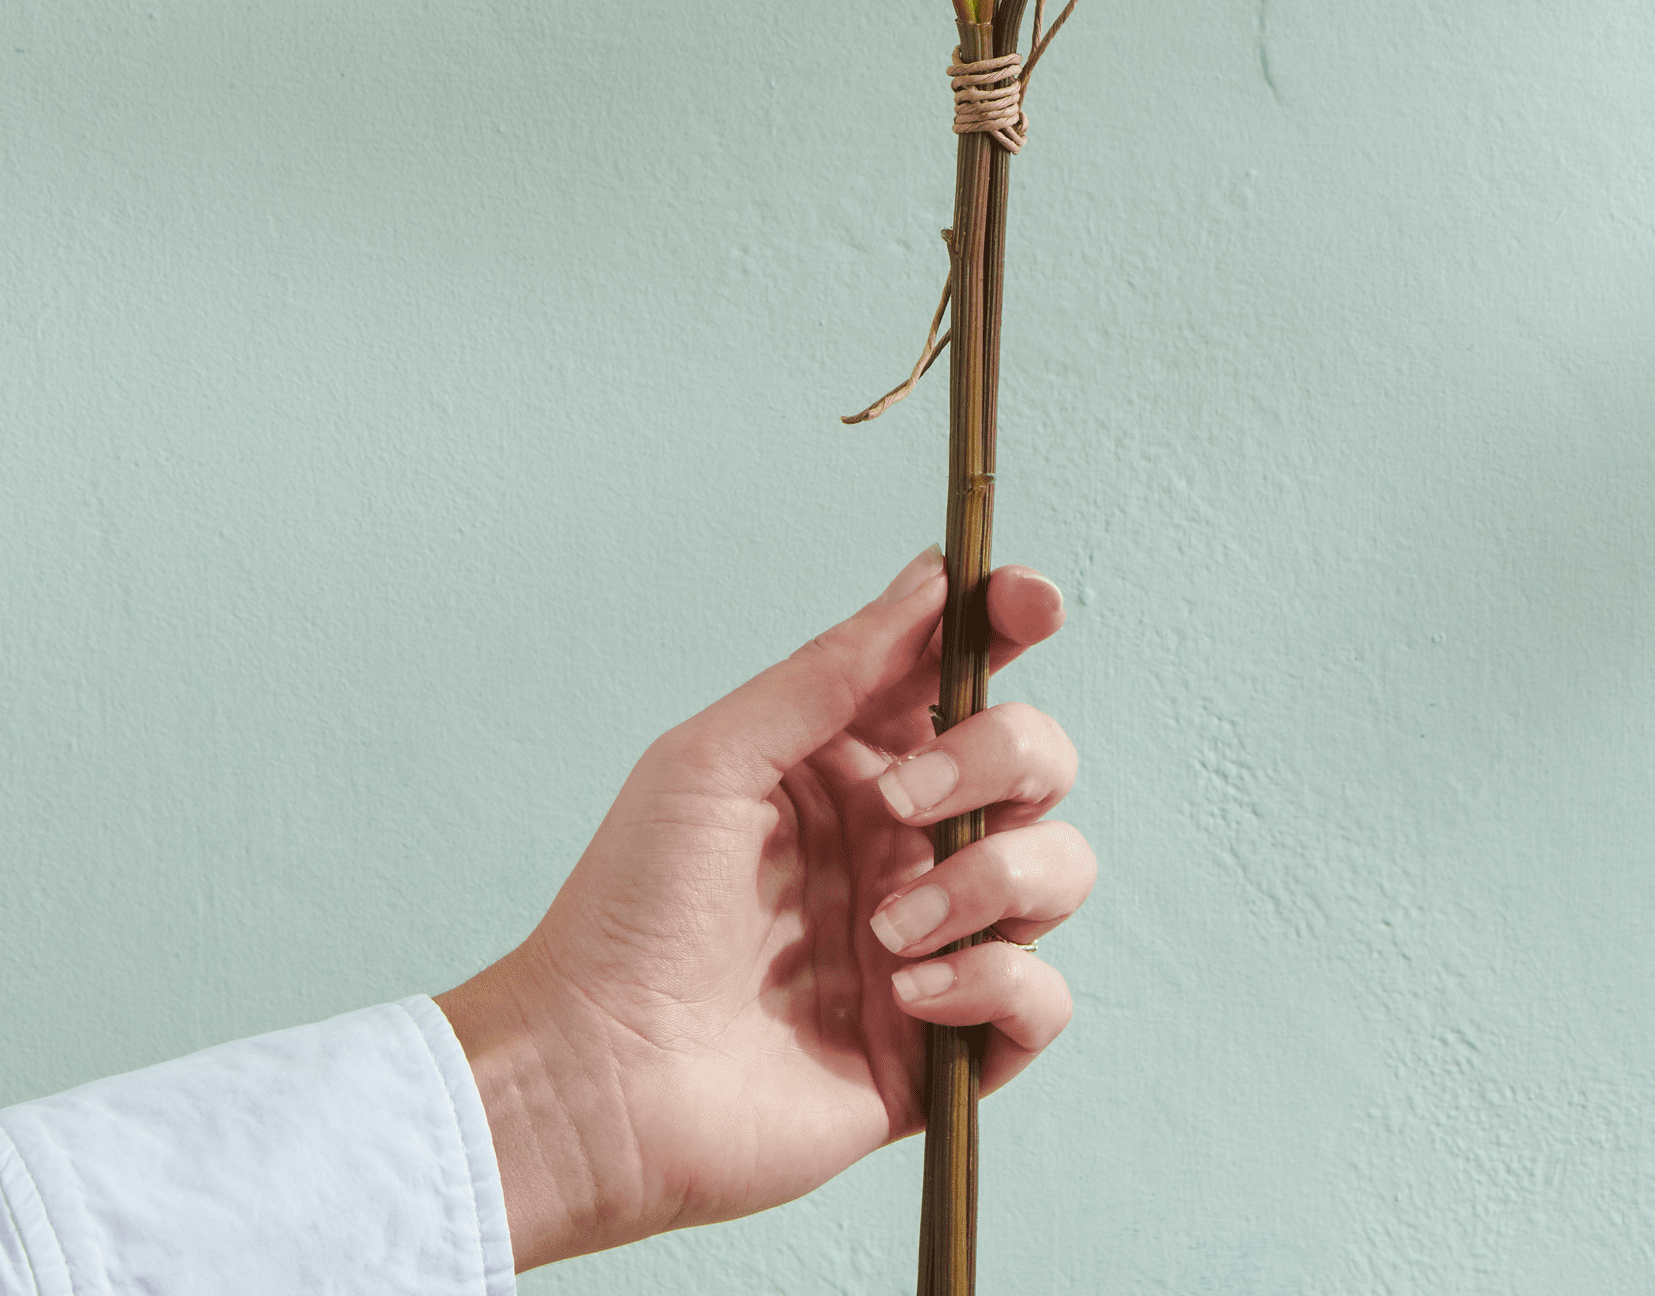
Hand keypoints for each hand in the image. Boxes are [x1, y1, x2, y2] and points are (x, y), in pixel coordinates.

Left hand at [435, 549, 1090, 1267]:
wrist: (596, 1076)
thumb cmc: (631, 908)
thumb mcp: (718, 757)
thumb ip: (832, 670)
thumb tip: (933, 579)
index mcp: (856, 762)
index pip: (964, 673)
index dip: (1012, 624)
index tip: (1031, 607)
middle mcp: (909, 842)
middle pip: (1037, 759)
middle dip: (995, 757)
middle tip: (899, 800)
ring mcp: (934, 941)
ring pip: (1058, 869)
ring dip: (992, 879)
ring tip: (889, 926)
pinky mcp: (943, 1044)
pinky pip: (1040, 997)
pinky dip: (995, 982)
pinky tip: (909, 992)